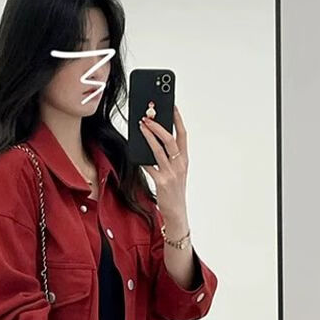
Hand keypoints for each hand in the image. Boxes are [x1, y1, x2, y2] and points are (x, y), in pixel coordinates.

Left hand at [138, 102, 188, 224]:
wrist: (177, 213)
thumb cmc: (174, 191)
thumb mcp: (175, 172)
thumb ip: (168, 157)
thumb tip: (152, 140)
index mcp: (184, 160)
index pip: (183, 135)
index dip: (177, 119)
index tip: (171, 106)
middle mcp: (180, 164)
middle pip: (170, 139)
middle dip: (158, 126)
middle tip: (148, 117)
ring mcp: (171, 173)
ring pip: (159, 150)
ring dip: (149, 136)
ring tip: (140, 126)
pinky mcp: (162, 182)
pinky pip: (149, 166)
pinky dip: (142, 158)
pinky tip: (135, 151)